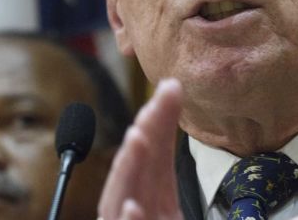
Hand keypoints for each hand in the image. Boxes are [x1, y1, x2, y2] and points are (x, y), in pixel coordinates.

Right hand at [95, 79, 297, 219]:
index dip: (161, 124)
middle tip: (166, 90)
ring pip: (122, 200)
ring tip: (142, 134)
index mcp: (161, 213)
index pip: (158, 161)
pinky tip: (132, 204)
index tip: (175, 89)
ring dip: (130, 168)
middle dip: (149, 129)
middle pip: (139, 170)